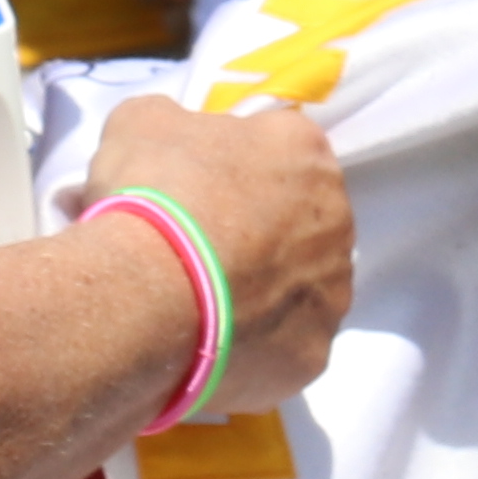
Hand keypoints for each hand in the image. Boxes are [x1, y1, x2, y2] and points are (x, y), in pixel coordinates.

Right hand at [84, 93, 350, 412]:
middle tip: (202, 250)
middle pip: (302, 219)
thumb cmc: (151, 196)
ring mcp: (331, 293)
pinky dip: (255, 346)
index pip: (281, 147)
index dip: (238, 167)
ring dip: (266, 291)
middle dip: (260, 231)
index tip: (199, 189)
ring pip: (301, 287)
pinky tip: (211, 347)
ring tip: (203, 306)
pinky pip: (284, 345)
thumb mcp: (141, 123)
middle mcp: (337, 218)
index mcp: (304, 150)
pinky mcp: (313, 356)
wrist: (143, 295)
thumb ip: (175, 123)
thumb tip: (176, 142)